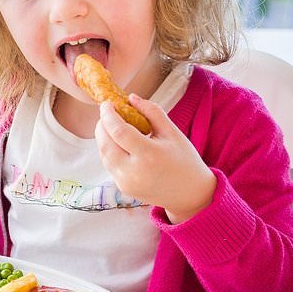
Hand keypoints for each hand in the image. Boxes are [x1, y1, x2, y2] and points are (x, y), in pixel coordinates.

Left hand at [94, 94, 216, 223]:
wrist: (190, 194)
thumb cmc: (184, 160)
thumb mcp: (172, 133)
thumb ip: (152, 112)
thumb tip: (131, 97)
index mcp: (149, 155)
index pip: (118, 131)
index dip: (108, 115)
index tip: (107, 103)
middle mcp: (134, 171)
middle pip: (105, 144)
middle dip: (101, 125)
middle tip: (106, 113)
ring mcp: (126, 183)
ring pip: (104, 155)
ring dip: (103, 138)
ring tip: (111, 126)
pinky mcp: (123, 188)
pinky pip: (109, 166)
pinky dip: (109, 151)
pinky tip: (118, 143)